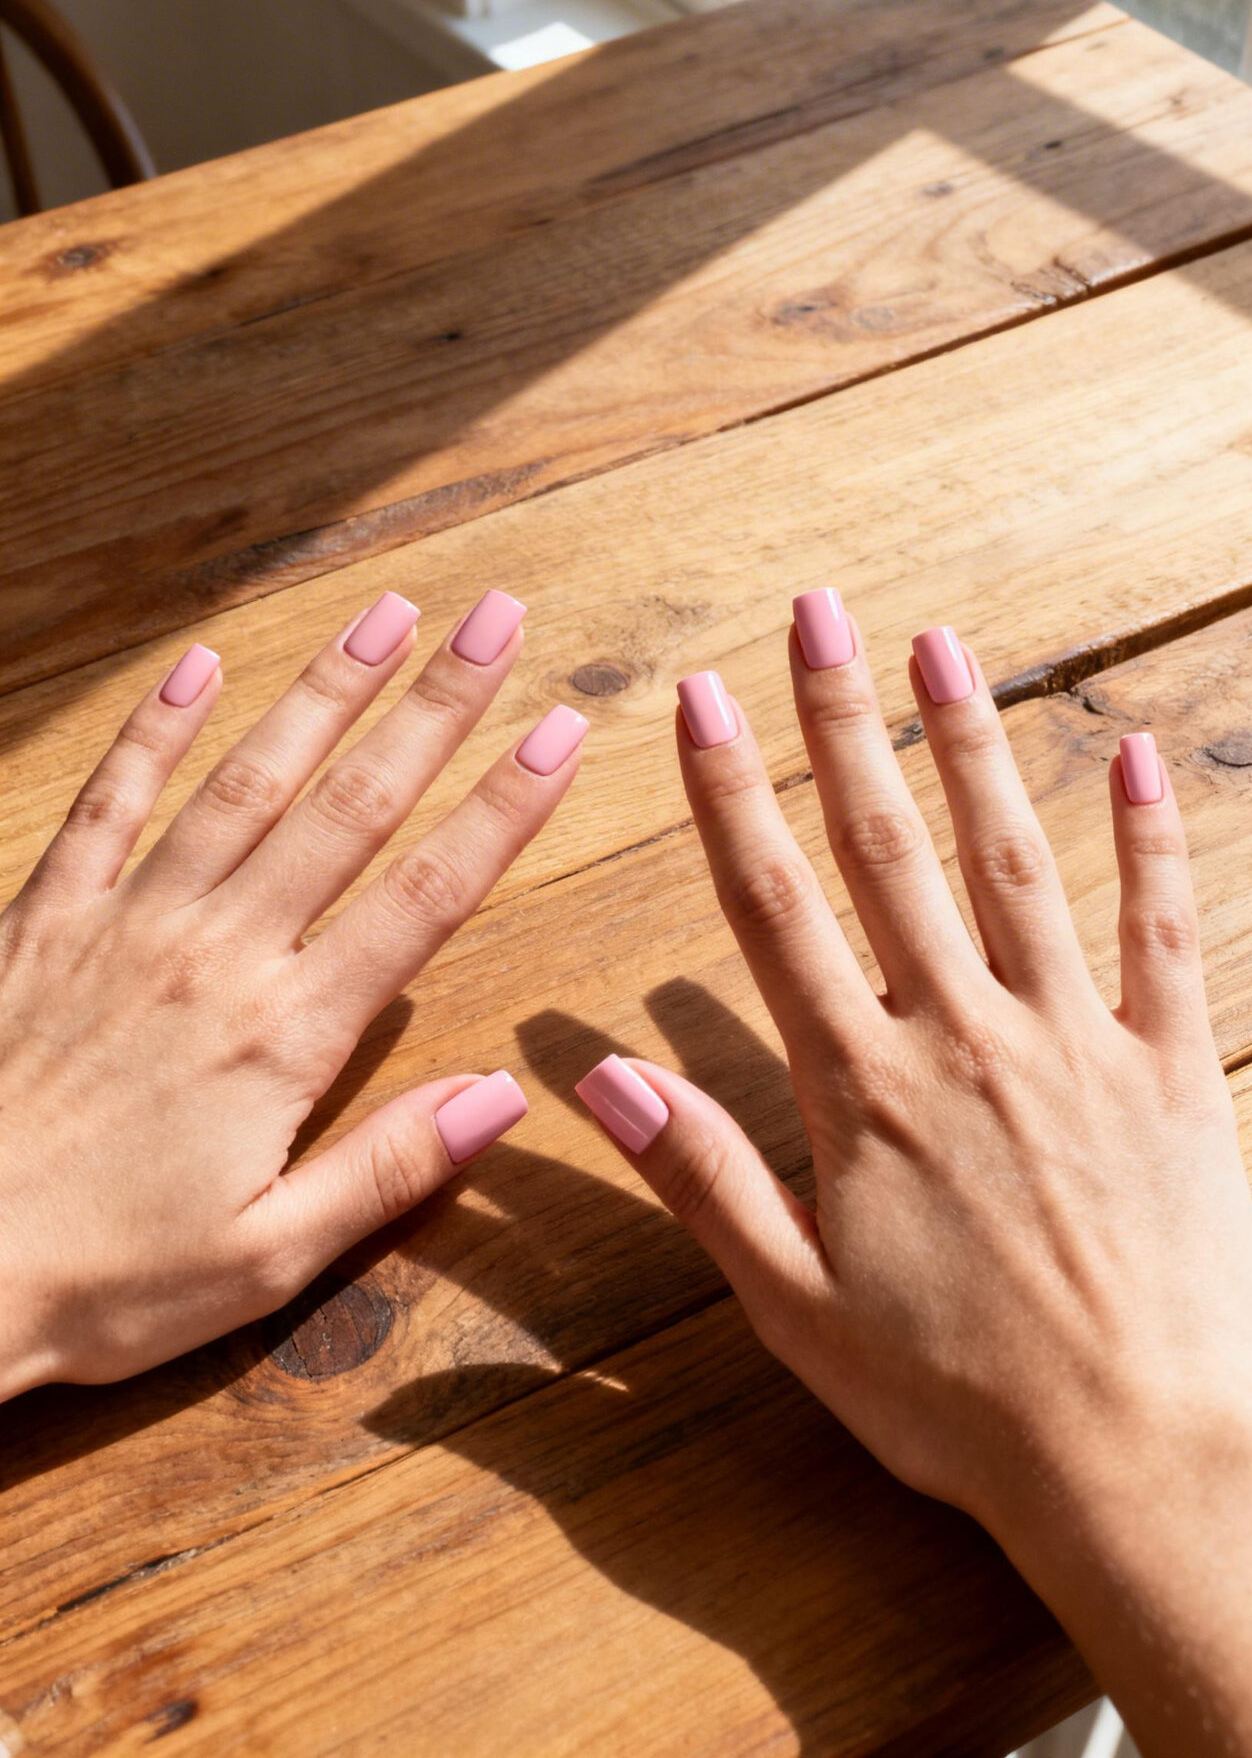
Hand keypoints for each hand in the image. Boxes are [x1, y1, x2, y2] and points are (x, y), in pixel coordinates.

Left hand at [0, 588, 585, 1397]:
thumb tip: (503, 1097)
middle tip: (497, 616)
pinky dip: (153, 729)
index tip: (561, 726)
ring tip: (389, 611)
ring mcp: (127, 921)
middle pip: (351, 806)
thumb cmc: (102, 1279)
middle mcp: (217, 951)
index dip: (503, 807)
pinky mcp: (43, 917)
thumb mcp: (264, 1259)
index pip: (425, 895)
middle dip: (435, 705)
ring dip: (324, 689)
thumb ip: (385, 1167)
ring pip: (246, 779)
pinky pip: (108, 802)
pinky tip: (195, 663)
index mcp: (284, 1033)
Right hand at [575, 594, 1251, 1755]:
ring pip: (1011, 861)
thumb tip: (601, 1075)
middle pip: (887, 849)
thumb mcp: (796, 1307)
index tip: (700, 698)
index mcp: (863, 1087)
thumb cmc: (955, 1400)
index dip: (730, 793)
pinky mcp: (1169, 1068)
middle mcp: (961, 1035)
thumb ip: (702, 1178)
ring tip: (940, 645)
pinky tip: (1133, 756)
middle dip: (842, 722)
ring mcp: (1073, 1040)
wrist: (1138, 1460)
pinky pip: (1160, 931)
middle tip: (818, 612)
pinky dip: (1148, 840)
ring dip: (971, 746)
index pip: (774, 907)